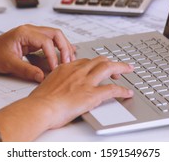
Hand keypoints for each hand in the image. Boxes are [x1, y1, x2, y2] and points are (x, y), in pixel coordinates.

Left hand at [0, 24, 74, 81]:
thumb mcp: (8, 64)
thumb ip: (27, 70)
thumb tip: (42, 76)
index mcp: (25, 32)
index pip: (46, 41)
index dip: (53, 56)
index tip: (55, 68)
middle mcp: (30, 31)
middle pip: (56, 34)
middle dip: (64, 47)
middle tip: (68, 62)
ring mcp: (32, 35)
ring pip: (55, 37)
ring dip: (63, 48)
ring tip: (68, 61)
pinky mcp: (33, 42)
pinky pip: (49, 43)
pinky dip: (57, 50)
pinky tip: (63, 58)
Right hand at [0, 56, 133, 140]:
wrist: (40, 108)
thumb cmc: (39, 101)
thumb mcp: (47, 85)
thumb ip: (57, 83)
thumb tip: (59, 88)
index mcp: (65, 68)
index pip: (85, 61)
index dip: (95, 63)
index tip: (99, 65)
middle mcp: (77, 71)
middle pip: (99, 60)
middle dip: (110, 62)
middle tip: (118, 66)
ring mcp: (85, 81)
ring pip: (108, 67)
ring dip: (121, 68)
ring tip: (128, 69)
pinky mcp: (92, 94)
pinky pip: (112, 89)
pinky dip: (122, 90)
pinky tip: (127, 92)